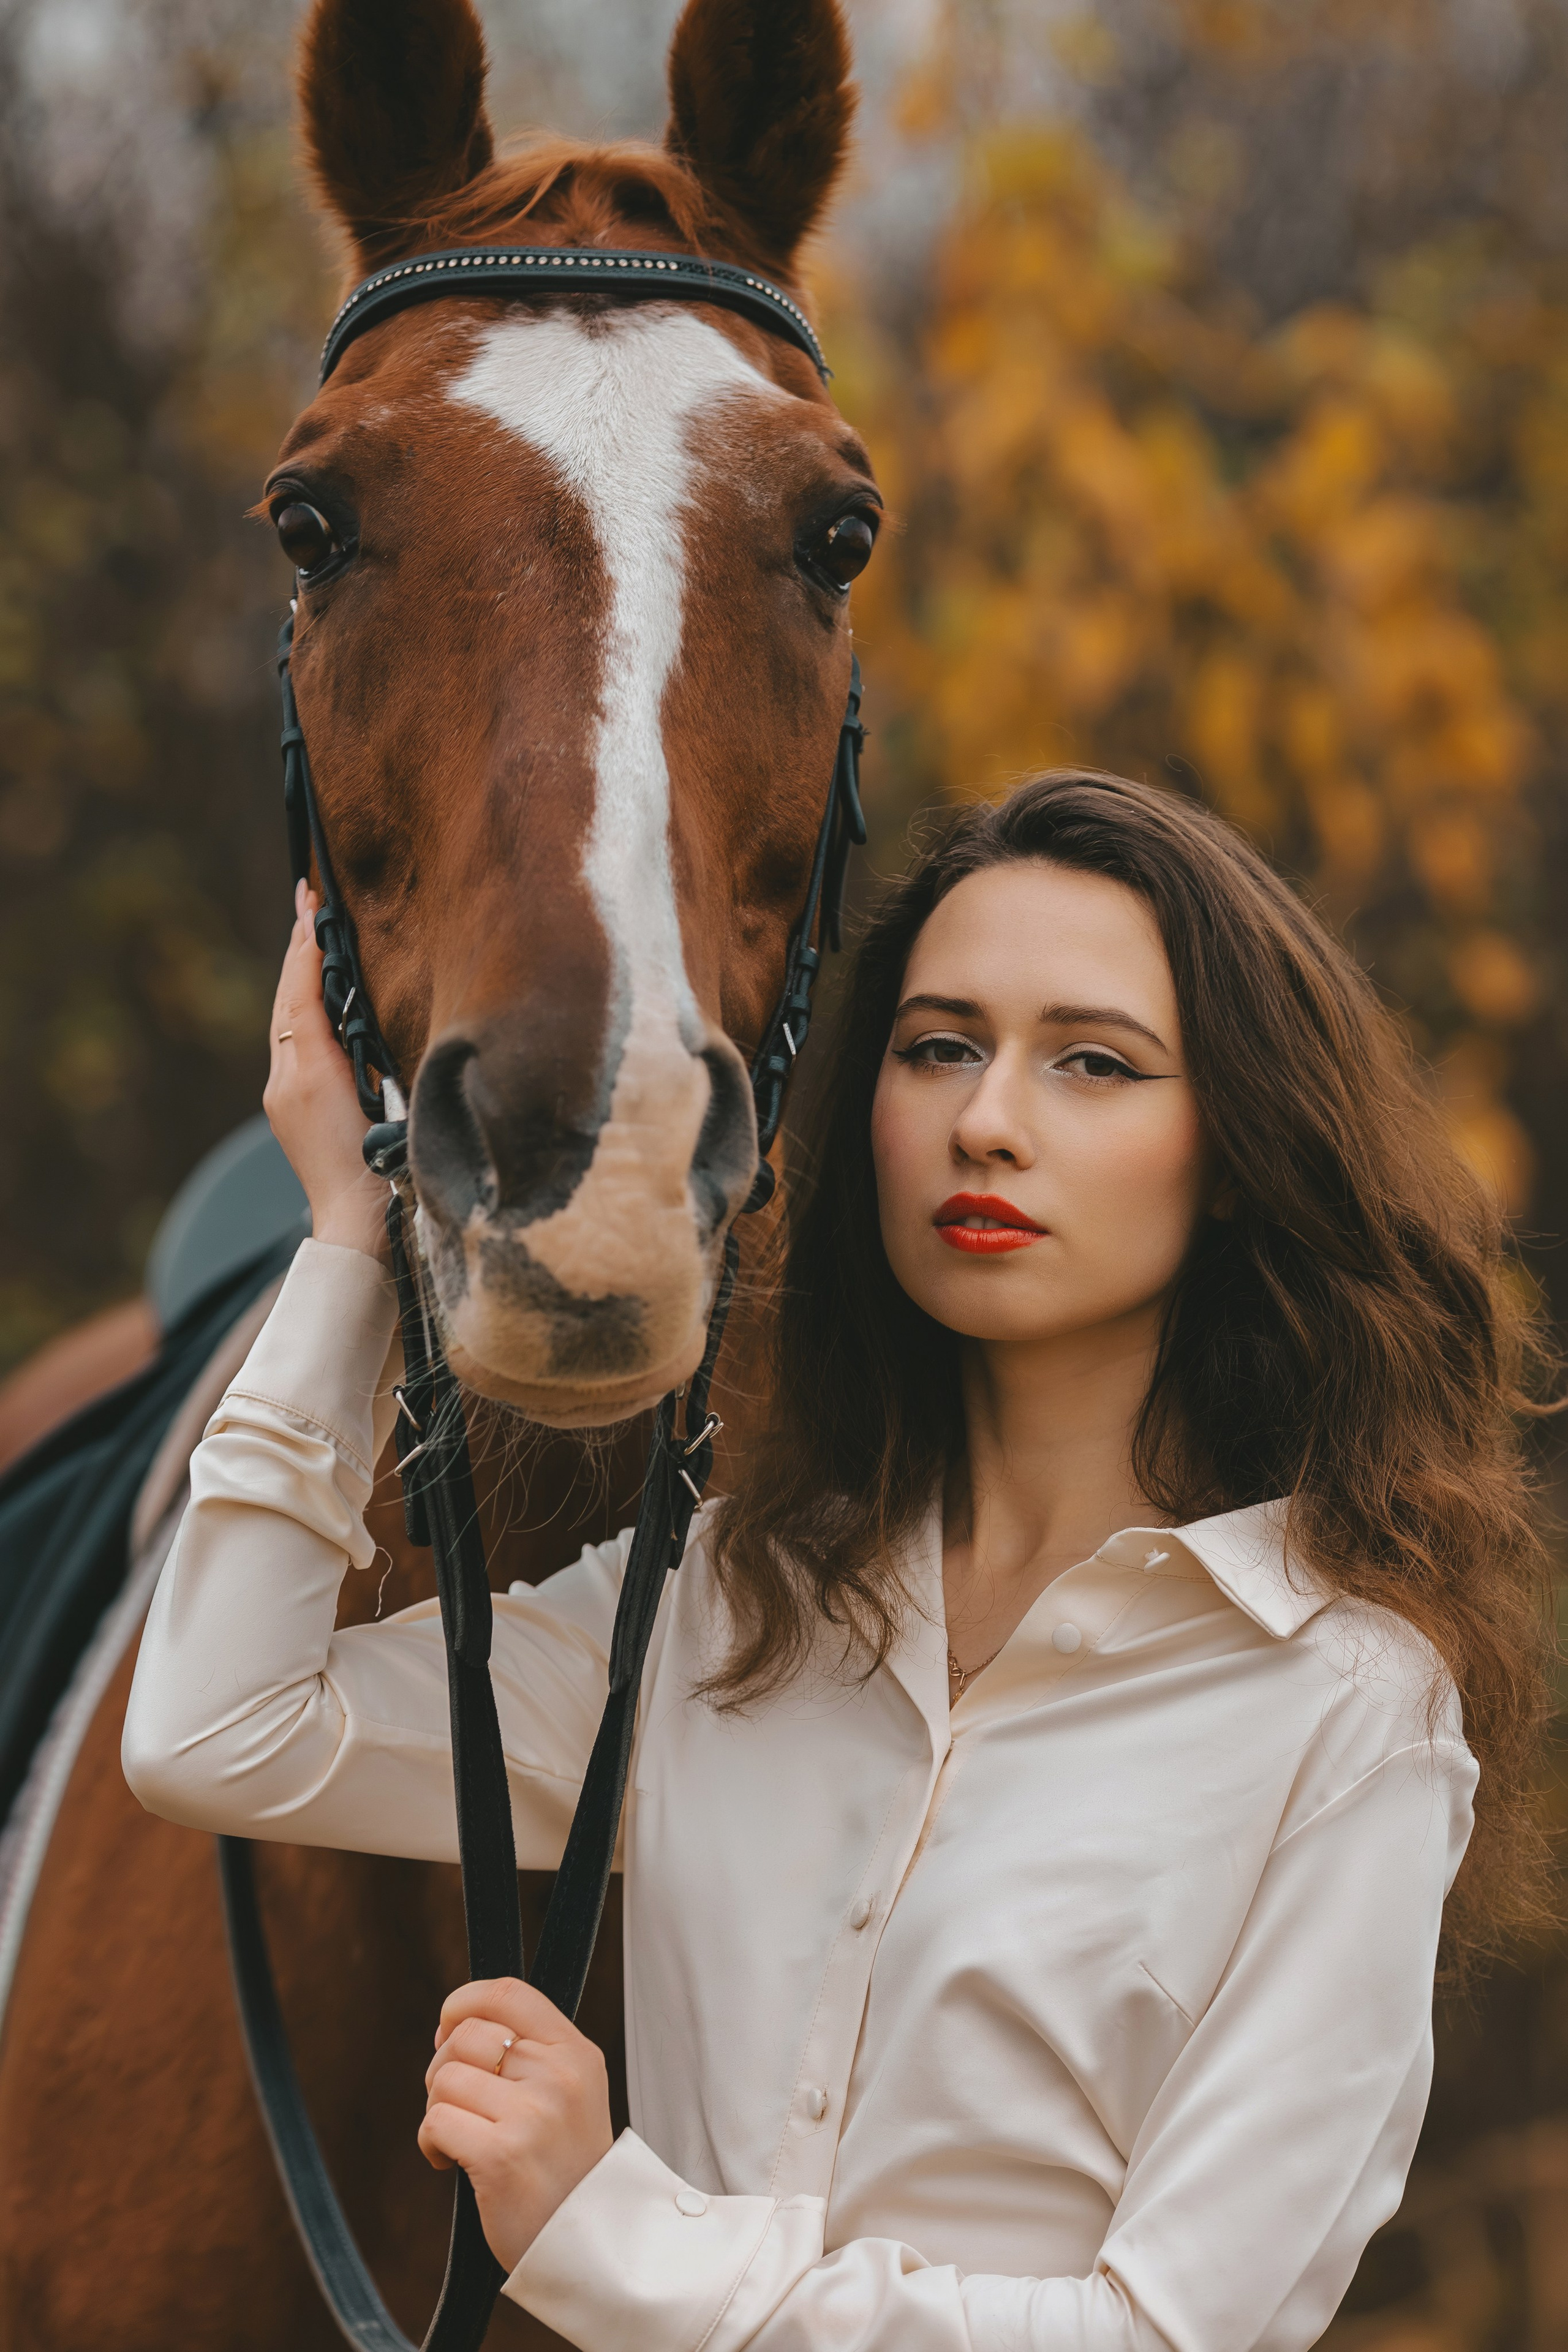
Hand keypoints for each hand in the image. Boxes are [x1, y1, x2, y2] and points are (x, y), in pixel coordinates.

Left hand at [263, 881, 390, 1261]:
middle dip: (300, 951)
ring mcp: (288, 1098)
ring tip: (313, 938)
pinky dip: (306, 1011)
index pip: (301, 992)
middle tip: (307, 901)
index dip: (307, 946)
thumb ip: (340, 1042)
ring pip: (292, 1021)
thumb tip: (324, 987)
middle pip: (290, 1000)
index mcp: (304, 1072)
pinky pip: (297, 1046)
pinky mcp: (295, 1114)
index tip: (312, 901)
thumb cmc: (375, 1173)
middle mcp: (286, 1080)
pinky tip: (321, 1000)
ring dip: (302, 978)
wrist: (359, 1227)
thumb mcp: (368, 1099)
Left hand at [419, 1977, 614, 2274]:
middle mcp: (559, 2076)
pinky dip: (431, 2142)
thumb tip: (451, 2027)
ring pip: (445, 2079)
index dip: (463, 2002)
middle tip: (459, 2103)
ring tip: (461, 2137)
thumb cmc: (565, 2168)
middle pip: (466, 2036)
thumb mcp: (568, 2093)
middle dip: (443, 2067)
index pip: (508, 1993)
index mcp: (576, 2053)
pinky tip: (450, 2161)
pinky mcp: (502, 2155)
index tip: (447, 2029)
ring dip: (437, 2109)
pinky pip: (436, 2121)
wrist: (590, 2244)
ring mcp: (533, 2115)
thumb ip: (527, 2053)